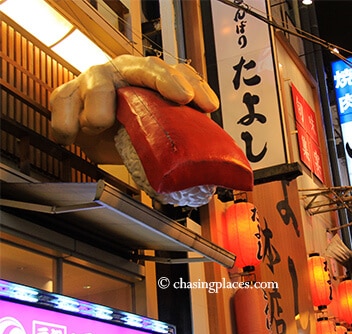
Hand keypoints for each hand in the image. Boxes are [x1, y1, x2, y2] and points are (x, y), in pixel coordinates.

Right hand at [49, 55, 218, 163]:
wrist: (96, 137)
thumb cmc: (131, 131)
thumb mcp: (157, 136)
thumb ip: (177, 139)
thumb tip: (201, 167)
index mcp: (151, 78)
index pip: (179, 75)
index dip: (195, 87)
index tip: (208, 105)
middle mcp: (126, 72)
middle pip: (146, 68)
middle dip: (165, 80)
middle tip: (180, 97)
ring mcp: (97, 79)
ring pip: (98, 81)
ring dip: (100, 102)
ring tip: (100, 123)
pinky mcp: (68, 93)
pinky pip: (63, 100)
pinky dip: (64, 120)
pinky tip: (69, 135)